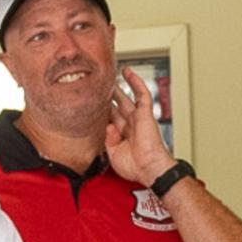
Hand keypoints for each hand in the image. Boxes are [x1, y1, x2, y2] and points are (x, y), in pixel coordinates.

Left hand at [106, 66, 176, 187]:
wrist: (150, 168)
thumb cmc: (136, 167)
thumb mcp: (113, 155)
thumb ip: (108, 139)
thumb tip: (108, 126)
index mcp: (123, 136)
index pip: (110, 118)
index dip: (102, 110)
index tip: (91, 102)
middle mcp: (130, 125)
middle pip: (117, 106)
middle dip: (109, 97)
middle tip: (100, 86)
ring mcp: (138, 118)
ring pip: (127, 97)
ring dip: (119, 86)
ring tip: (111, 75)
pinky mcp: (145, 113)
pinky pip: (141, 94)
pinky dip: (135, 82)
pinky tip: (128, 72)